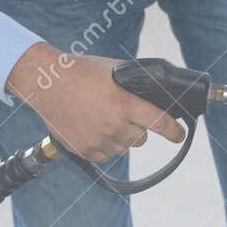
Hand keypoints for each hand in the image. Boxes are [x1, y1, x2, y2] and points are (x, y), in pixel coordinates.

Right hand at [5, 43, 185, 161]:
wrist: (46, 82)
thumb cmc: (82, 71)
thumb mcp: (115, 71)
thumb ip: (136, 83)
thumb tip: (157, 91)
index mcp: (124, 104)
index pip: (159, 123)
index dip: (174, 131)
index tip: (179, 135)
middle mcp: (113, 125)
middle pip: (141, 138)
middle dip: (139, 128)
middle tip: (126, 115)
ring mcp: (97, 140)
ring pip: (124, 147)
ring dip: (122, 137)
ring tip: (106, 119)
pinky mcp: (83, 150)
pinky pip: (106, 156)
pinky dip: (105, 146)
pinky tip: (95, 129)